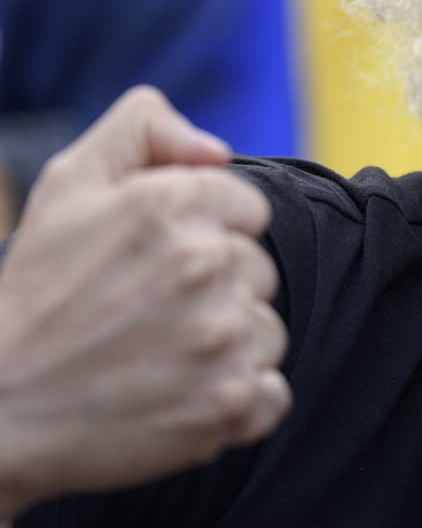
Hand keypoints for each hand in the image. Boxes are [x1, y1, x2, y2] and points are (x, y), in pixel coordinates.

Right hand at [0, 87, 289, 516]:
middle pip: (258, 270)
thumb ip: (145, 130)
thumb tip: (216, 150)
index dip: (209, 234)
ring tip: (161, 358)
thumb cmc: (36, 295)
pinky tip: (182, 397)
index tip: (162, 264)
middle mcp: (204, 263)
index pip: (249, 209)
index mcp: (170, 204)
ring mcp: (221, 337)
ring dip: (228, 347)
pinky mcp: (229, 402)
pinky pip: (272, 394)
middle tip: (151, 315)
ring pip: (266, 331)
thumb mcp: (70, 185)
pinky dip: (237, 401)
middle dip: (217, 289)